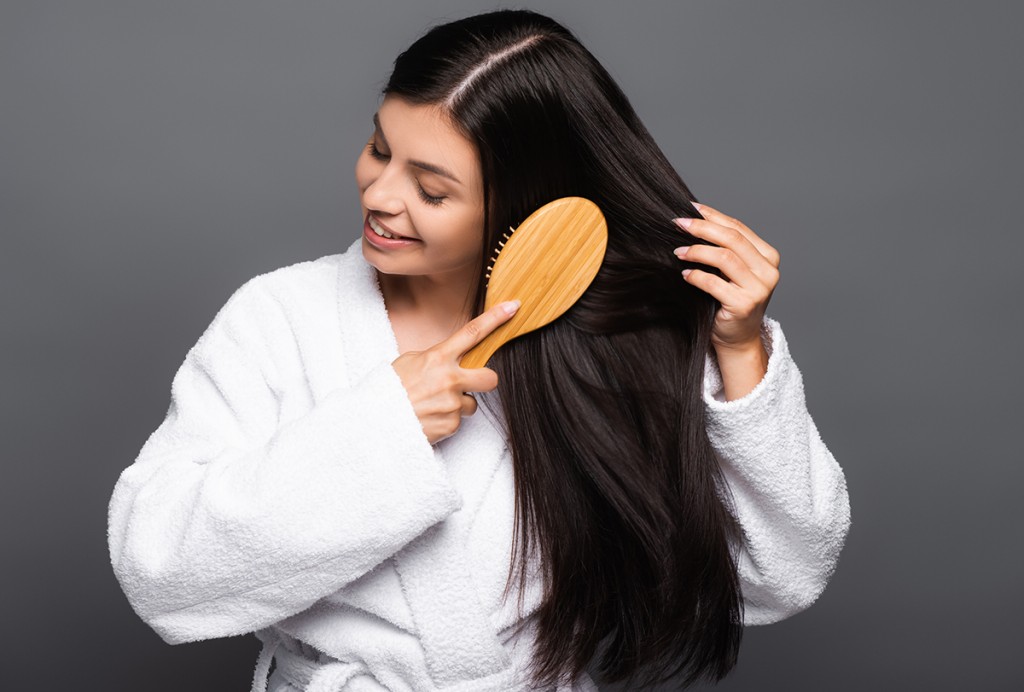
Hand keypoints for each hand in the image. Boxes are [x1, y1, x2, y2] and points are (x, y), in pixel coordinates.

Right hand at [391, 300, 519, 443]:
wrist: (373, 422)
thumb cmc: (388, 389)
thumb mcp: (409, 362)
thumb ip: (435, 359)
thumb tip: (452, 360)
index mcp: (438, 358)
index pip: (473, 333)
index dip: (496, 318)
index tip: (513, 306)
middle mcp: (449, 379)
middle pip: (490, 377)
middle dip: (486, 380)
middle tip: (471, 383)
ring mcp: (451, 404)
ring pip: (470, 404)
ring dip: (456, 405)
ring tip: (432, 406)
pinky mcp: (450, 425)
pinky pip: (457, 422)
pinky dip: (445, 421)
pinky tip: (428, 418)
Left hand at [673, 202, 779, 354]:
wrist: (738, 339)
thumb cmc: (730, 301)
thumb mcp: (732, 271)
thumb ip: (724, 248)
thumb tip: (693, 220)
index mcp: (768, 256)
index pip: (738, 228)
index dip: (713, 216)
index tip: (690, 208)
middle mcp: (768, 270)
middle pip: (732, 239)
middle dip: (702, 228)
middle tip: (678, 224)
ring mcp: (759, 288)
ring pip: (725, 257)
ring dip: (697, 251)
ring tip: (678, 251)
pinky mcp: (744, 304)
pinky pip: (714, 283)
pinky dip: (696, 276)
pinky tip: (685, 274)